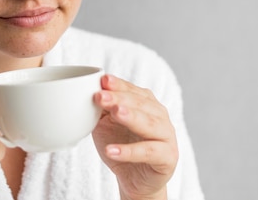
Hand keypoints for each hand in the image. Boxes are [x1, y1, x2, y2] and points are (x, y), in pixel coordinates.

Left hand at [92, 75, 177, 199]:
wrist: (133, 178)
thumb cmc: (121, 144)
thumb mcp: (106, 123)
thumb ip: (101, 107)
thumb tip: (89, 89)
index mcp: (146, 103)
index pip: (131, 90)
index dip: (118, 85)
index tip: (103, 81)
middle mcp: (159, 116)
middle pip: (140, 104)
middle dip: (119, 98)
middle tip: (101, 96)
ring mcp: (166, 136)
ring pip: (149, 124)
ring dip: (131, 117)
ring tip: (114, 113)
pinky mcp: (167, 157)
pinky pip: (148, 152)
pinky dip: (129, 151)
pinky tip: (112, 150)